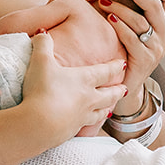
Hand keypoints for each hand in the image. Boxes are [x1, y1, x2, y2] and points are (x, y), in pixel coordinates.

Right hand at [19, 30, 128, 144]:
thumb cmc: (43, 90)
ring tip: (109, 110)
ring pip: (99, 112)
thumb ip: (43, 45)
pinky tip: (85, 126)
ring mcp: (81, 116)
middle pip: (108, 94)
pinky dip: (88, 125)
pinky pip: (85, 127)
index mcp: (84, 80)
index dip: (115, 67)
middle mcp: (88, 99)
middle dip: (117, 91)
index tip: (123, 64)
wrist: (39, 124)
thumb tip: (43, 33)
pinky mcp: (72, 131)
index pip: (105, 72)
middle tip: (125, 89)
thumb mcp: (41, 62)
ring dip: (106, 109)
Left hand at [97, 0, 164, 113]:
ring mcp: (157, 48)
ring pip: (141, 21)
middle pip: (155, 6)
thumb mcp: (135, 29)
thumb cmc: (127, 52)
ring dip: (121, 8)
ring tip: (104, 1)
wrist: (126, 84)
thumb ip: (133, 9)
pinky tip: (109, 19)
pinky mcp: (145, 60)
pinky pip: (132, 38)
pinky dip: (120, 26)